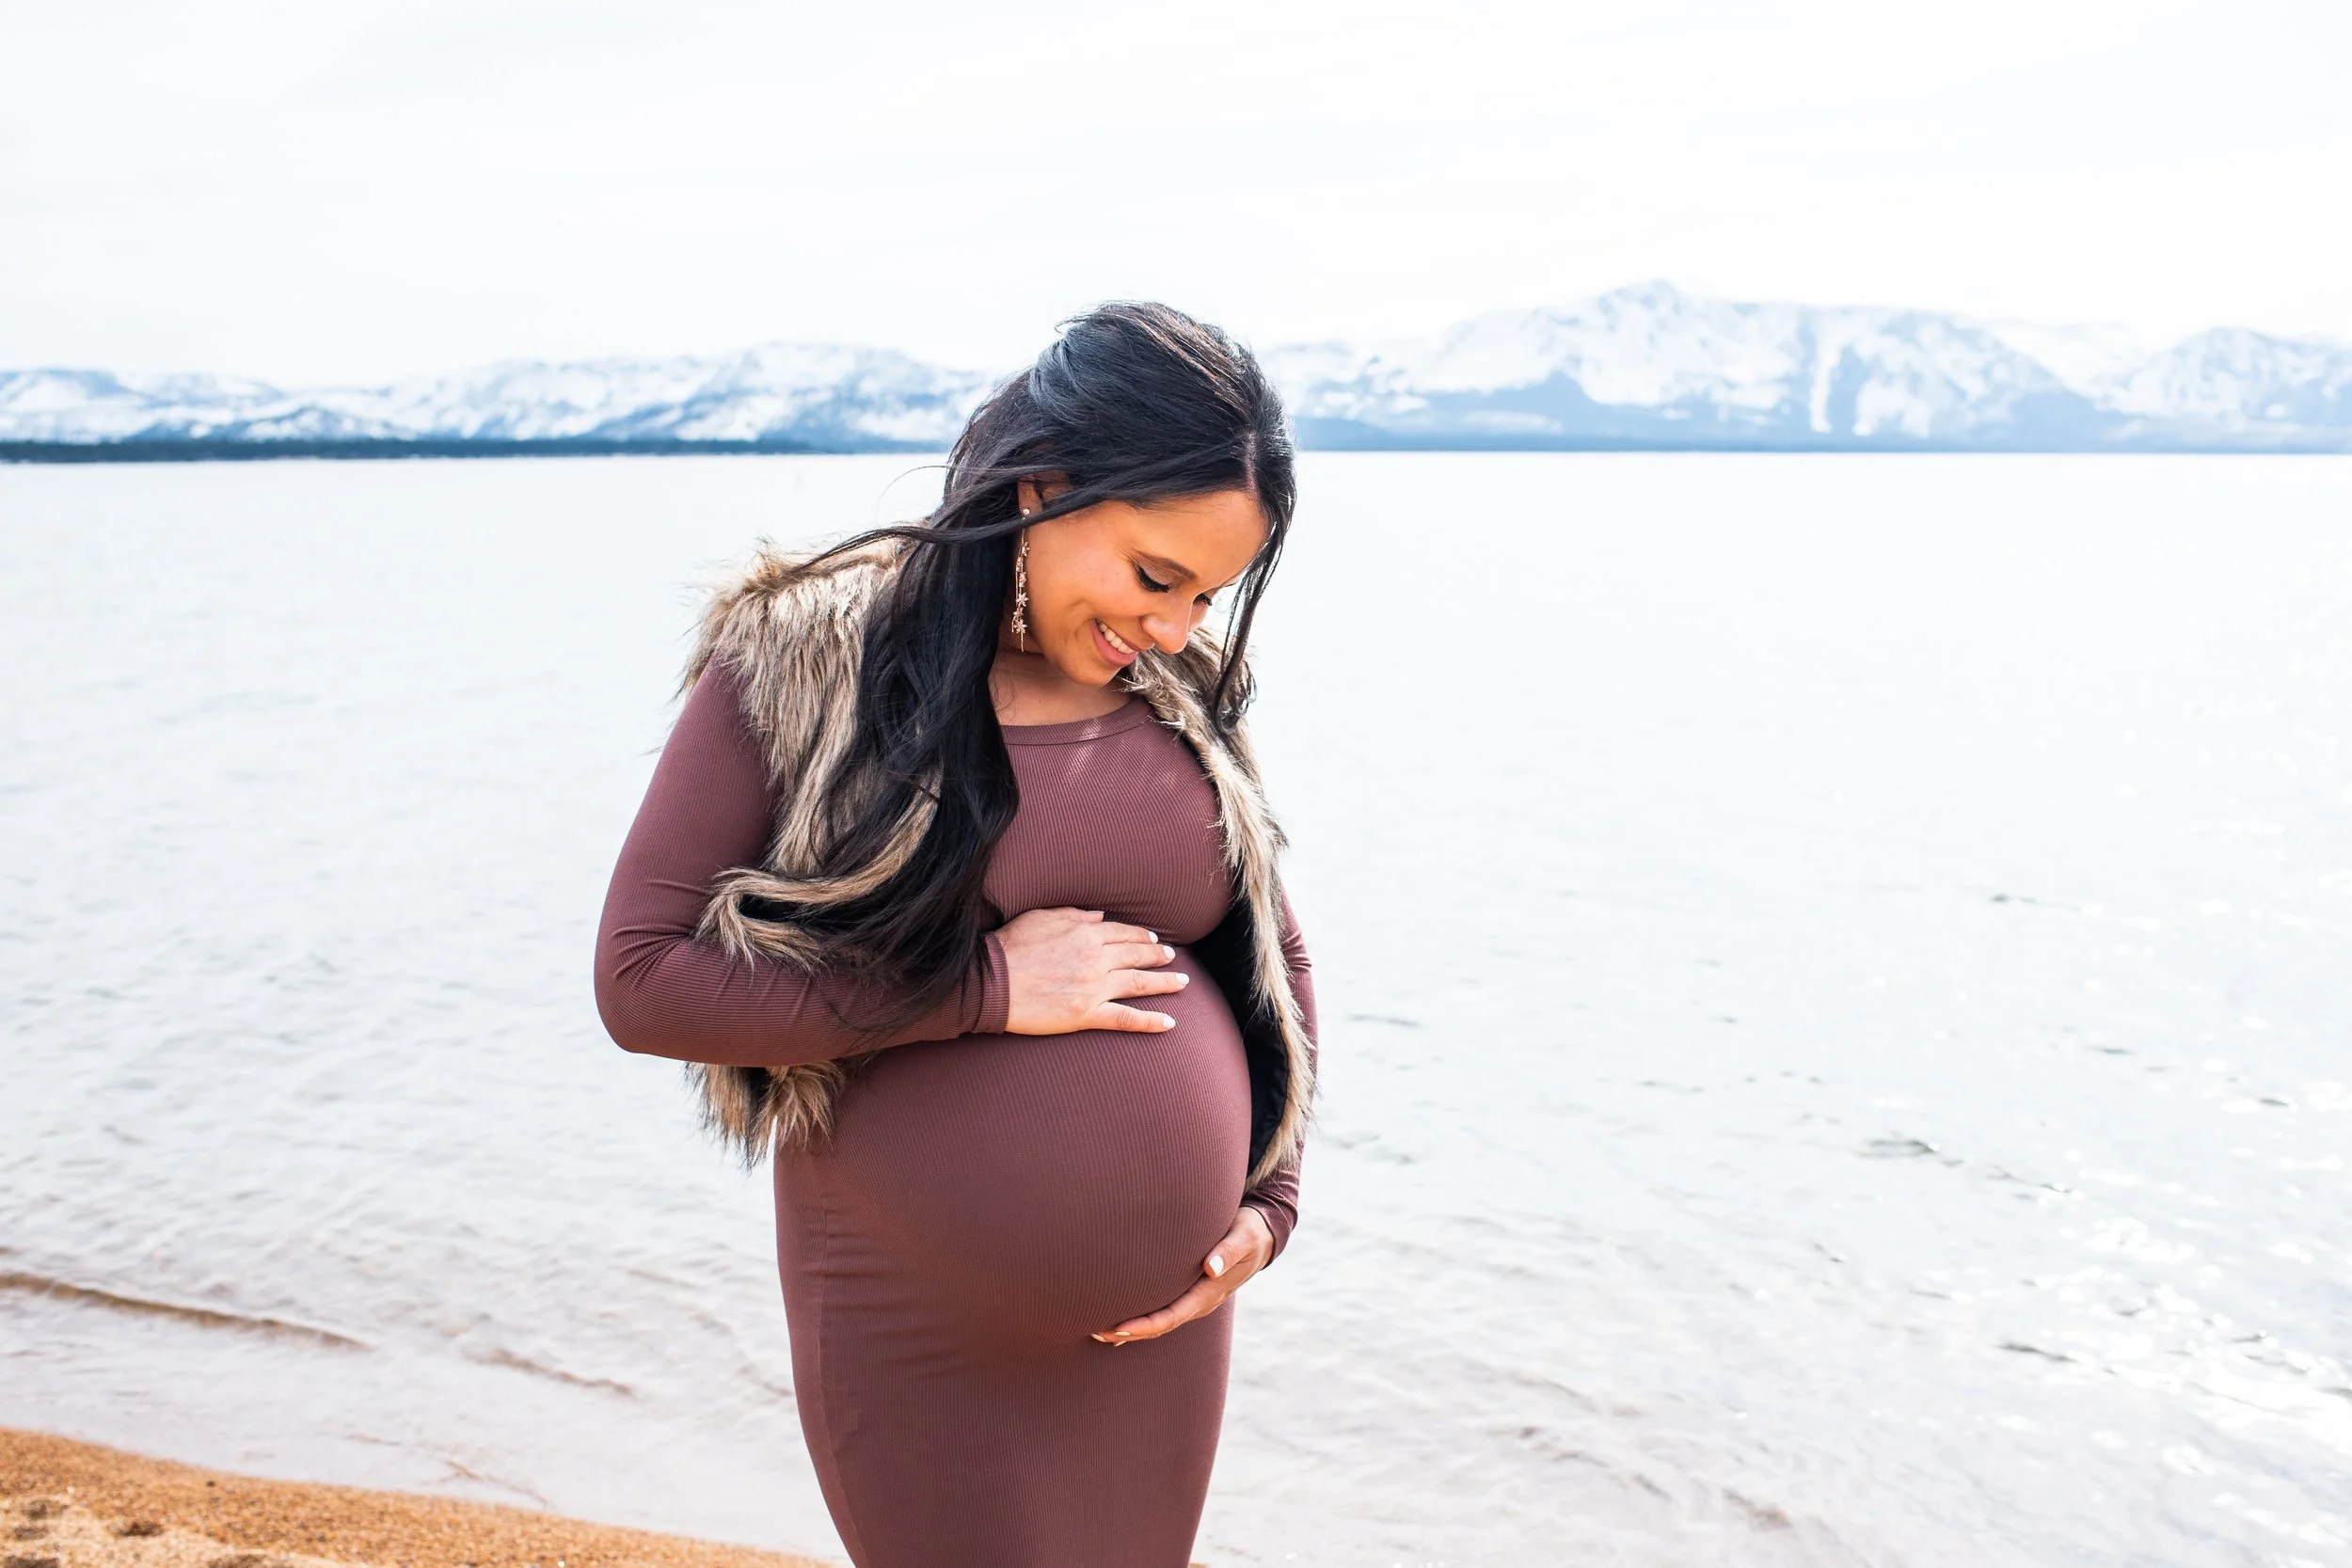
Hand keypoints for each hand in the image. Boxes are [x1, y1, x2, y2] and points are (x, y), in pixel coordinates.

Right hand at [998, 906, 1185, 1034]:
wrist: (991, 981)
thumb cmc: (1012, 946)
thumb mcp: (1043, 917)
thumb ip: (1075, 914)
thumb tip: (1100, 915)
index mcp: (1086, 933)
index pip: (1123, 933)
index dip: (1141, 937)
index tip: (1153, 940)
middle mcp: (1096, 959)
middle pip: (1137, 956)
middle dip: (1158, 956)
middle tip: (1173, 957)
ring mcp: (1094, 988)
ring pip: (1139, 984)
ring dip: (1164, 983)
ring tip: (1182, 983)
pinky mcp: (1086, 1015)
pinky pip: (1125, 1018)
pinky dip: (1150, 1021)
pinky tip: (1169, 1023)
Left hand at [1092, 1207, 1273, 1345]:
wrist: (1262, 1237)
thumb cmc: (1249, 1233)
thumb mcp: (1243, 1237)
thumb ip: (1228, 1251)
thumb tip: (1211, 1267)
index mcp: (1210, 1292)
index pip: (1173, 1316)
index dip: (1145, 1325)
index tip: (1119, 1328)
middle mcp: (1201, 1302)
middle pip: (1161, 1325)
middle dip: (1130, 1332)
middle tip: (1095, 1332)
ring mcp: (1196, 1299)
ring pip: (1161, 1321)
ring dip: (1133, 1328)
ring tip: (1099, 1331)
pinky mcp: (1190, 1291)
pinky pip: (1165, 1310)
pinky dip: (1143, 1318)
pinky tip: (1121, 1321)